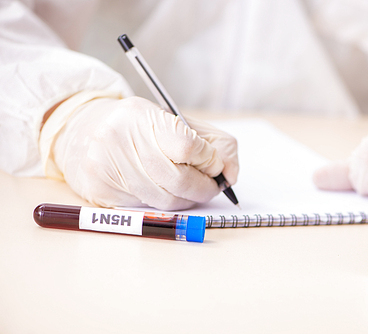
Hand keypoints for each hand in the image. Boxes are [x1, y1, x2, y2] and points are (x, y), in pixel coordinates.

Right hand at [39, 92, 238, 209]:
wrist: (82, 130)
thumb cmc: (138, 127)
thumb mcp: (173, 120)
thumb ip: (212, 142)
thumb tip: (231, 173)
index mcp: (142, 115)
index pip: (187, 146)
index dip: (208, 160)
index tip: (215, 164)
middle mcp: (119, 139)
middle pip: (179, 179)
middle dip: (205, 188)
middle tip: (213, 186)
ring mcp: (106, 166)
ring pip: (165, 198)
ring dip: (188, 199)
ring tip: (192, 190)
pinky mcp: (100, 189)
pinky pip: (146, 206)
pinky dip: (164, 203)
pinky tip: (165, 191)